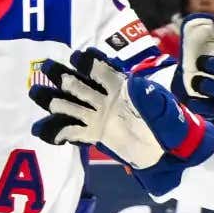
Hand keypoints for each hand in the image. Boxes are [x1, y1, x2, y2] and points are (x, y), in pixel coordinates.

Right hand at [31, 48, 213, 190]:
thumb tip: (134, 83)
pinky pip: (74, 132)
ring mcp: (100, 117)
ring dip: (54, 100)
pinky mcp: (97, 136)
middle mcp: (108, 98)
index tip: (79, 57)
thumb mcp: (168, 112)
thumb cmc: (176, 128)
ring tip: (36, 93)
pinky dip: (60, 133)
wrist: (177, 155)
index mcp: (125, 86)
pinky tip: (45, 132)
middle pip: (81, 84)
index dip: (92, 62)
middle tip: (46, 68)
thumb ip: (152, 100)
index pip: (105, 70)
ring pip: (72, 105)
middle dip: (63, 75)